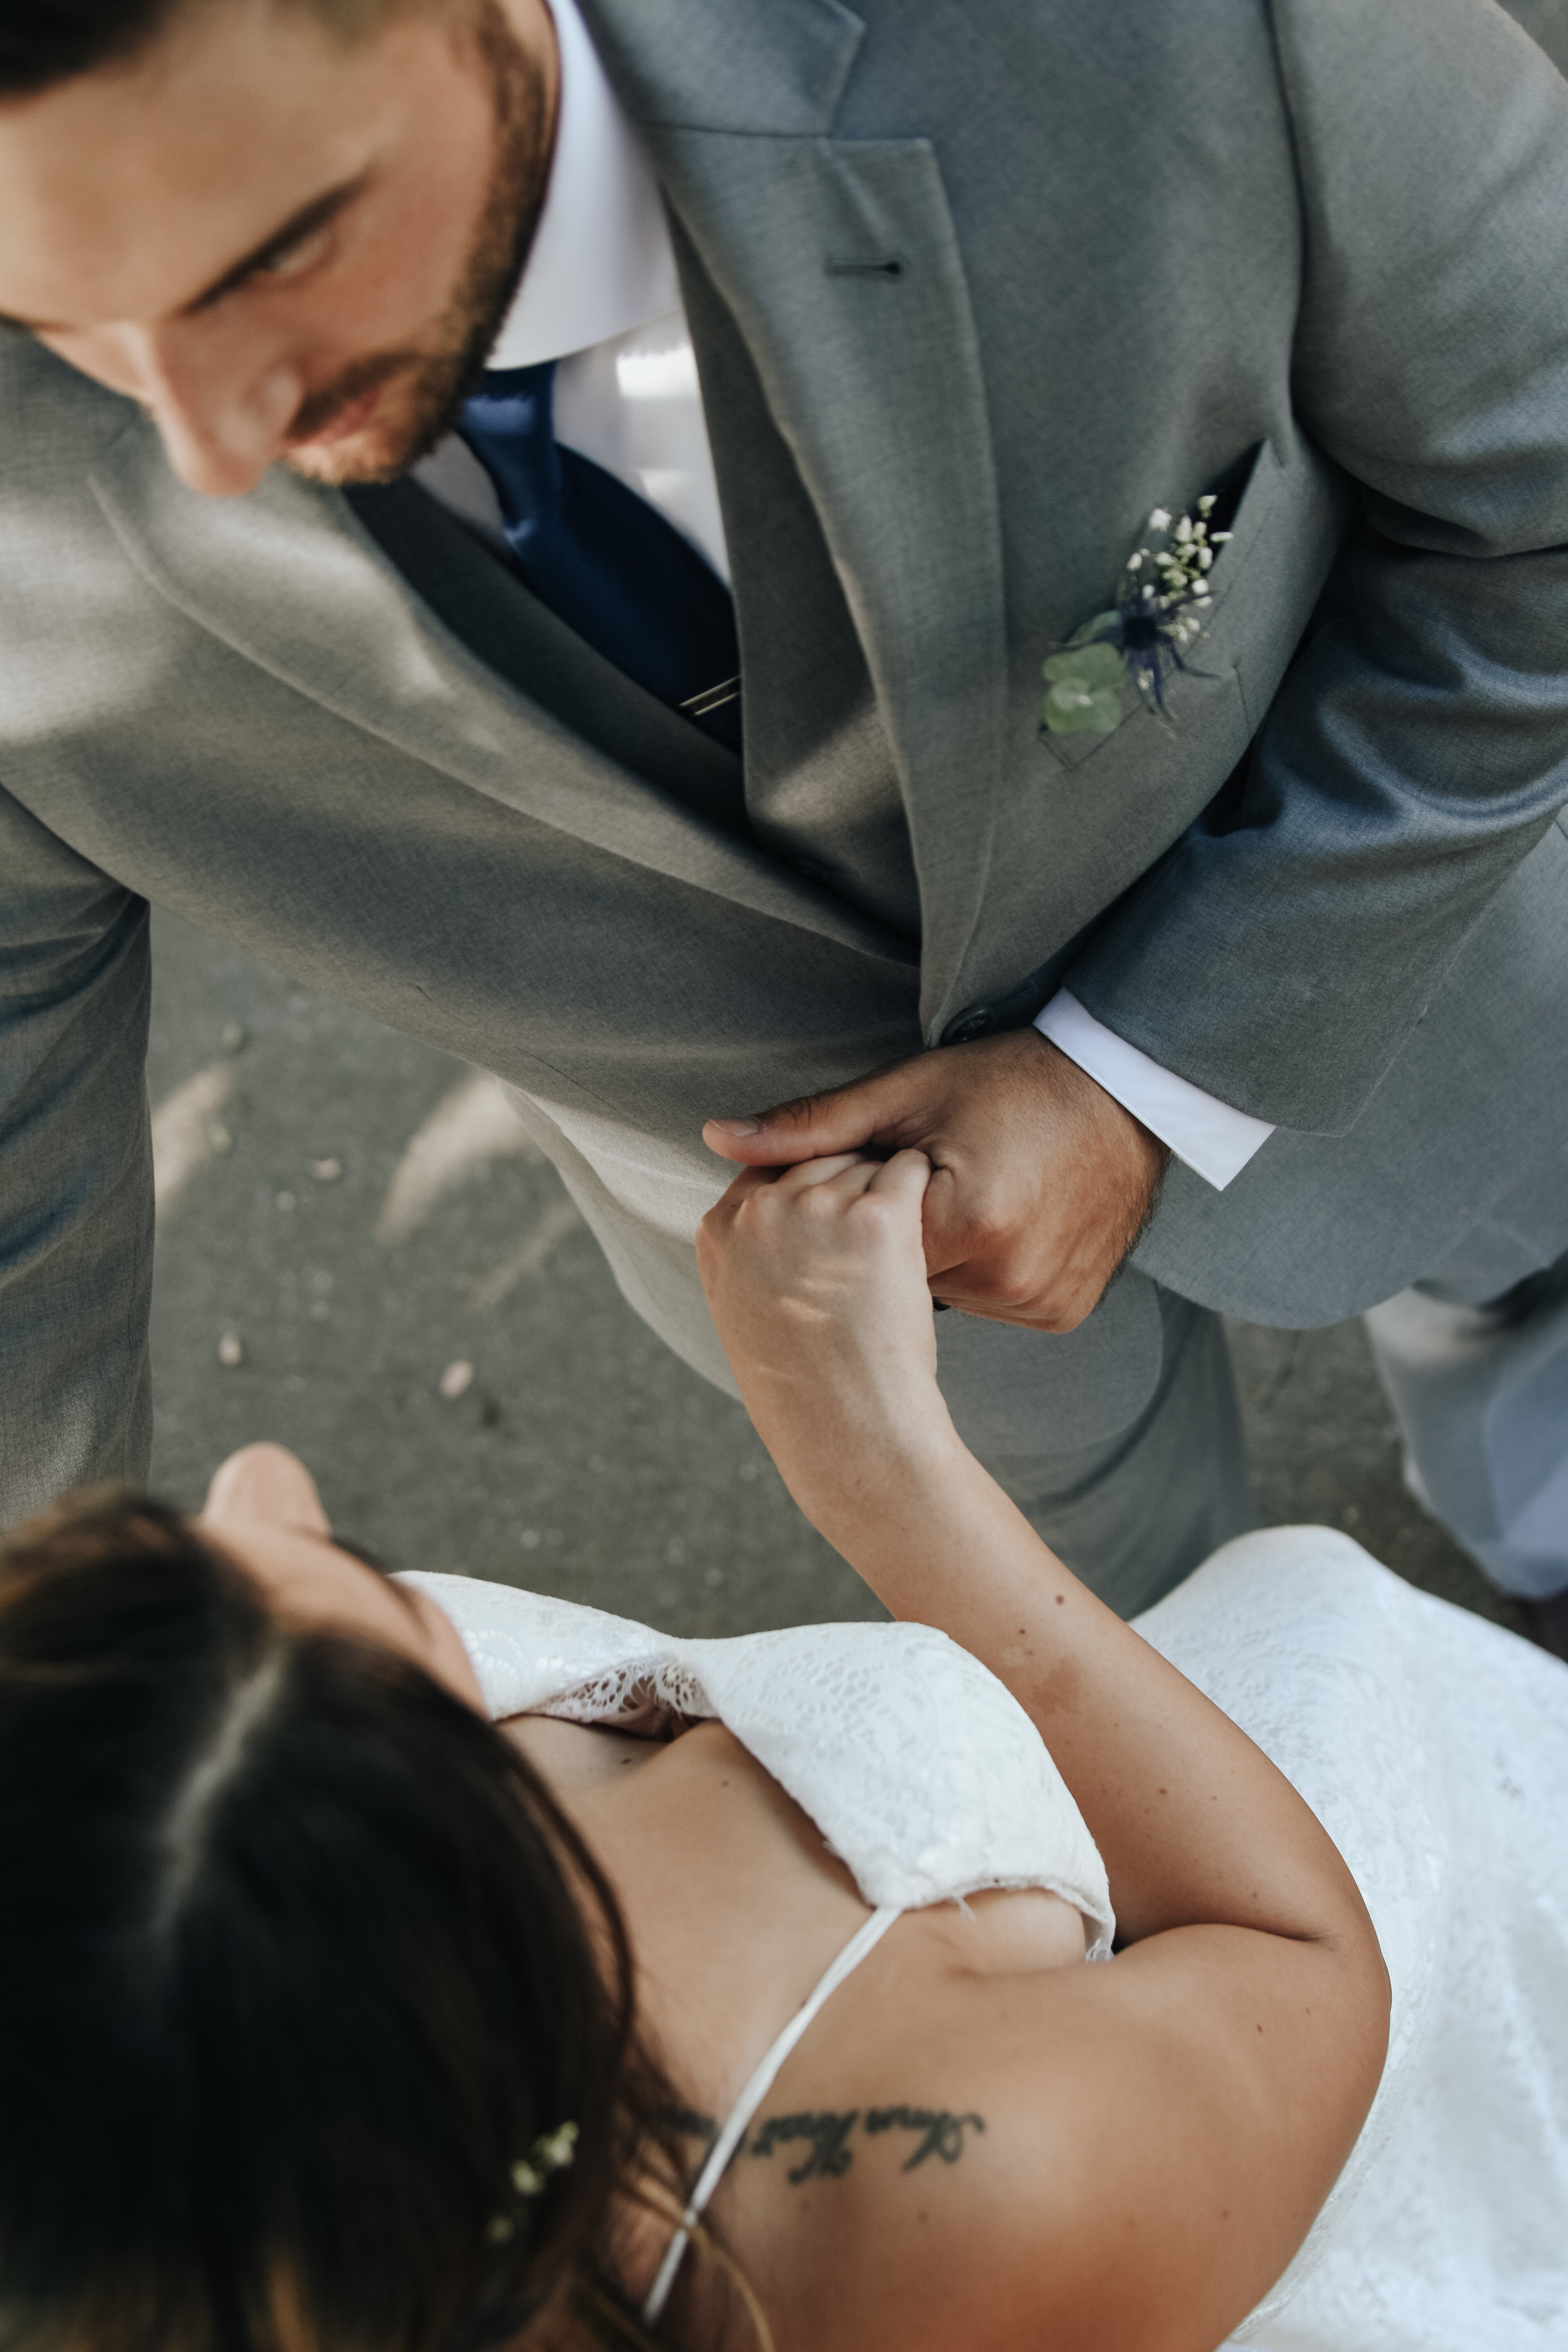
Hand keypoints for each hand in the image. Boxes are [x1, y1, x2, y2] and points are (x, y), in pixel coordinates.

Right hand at [696, 1151, 955, 1515]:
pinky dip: (923, 1191)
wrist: (848, 1430)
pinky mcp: (876, 1216)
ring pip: (864, 1161)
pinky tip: (924, 1231)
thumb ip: (748, 1250)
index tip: (829, 1224)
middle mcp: (761, 1211)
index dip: (806, 1191)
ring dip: (887, 1194)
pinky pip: (909, 1170)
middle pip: (816, 1158)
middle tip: (870, 1250)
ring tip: (890, 1261)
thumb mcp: (746, 1311)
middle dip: (848, 1187)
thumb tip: (766, 1213)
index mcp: (719, 1231)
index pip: (765, 1168)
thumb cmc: (804, 1385)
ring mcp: (817, 1209)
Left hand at [702, 1030, 1168, 1330]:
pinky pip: (994, 1303)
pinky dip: (986, 1270)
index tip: (866, 1181)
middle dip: (897, 1238)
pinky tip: (1007, 1219)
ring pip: (947, 1296)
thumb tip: (717, 1138)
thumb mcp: (907, 1093)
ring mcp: (1041, 1301)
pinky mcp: (1063, 1312)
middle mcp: (1010, 1276)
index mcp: (967, 1222)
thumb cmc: (1009, 1081)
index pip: (864, 1247)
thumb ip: (814, 1127)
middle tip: (936, 1174)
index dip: (857, 1212)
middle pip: (904, 1280)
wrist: (1123, 1092)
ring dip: (944, 1256)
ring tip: (978, 1192)